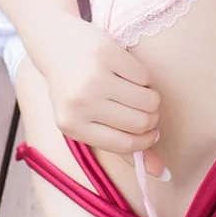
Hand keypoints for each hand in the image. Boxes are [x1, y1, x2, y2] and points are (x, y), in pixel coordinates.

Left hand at [39, 17, 164, 173]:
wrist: (55, 44)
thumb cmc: (76, 88)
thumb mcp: (88, 120)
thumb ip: (123, 147)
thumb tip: (160, 172)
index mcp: (71, 126)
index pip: (126, 144)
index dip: (146, 141)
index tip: (151, 133)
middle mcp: (80, 103)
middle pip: (141, 123)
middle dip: (151, 118)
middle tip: (145, 110)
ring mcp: (93, 78)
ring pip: (148, 101)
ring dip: (151, 99)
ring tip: (139, 93)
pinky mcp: (106, 54)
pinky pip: (145, 77)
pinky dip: (144, 79)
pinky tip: (129, 74)